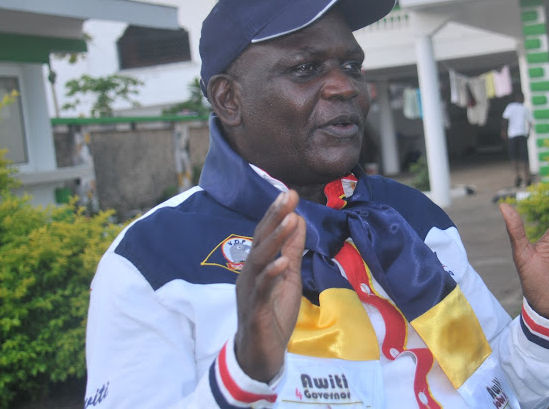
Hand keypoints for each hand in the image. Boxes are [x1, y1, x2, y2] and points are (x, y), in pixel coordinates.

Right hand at [234, 190, 305, 382]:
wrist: (260, 355)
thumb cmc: (273, 313)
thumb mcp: (289, 277)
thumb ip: (292, 250)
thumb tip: (298, 219)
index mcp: (258, 265)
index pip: (266, 234)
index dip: (276, 213)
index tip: (289, 193)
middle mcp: (250, 274)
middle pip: (260, 241)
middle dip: (274, 218)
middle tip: (287, 196)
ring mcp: (250, 291)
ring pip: (259, 261)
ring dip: (275, 240)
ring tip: (289, 221)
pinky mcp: (254, 311)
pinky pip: (261, 290)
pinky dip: (271, 275)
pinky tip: (281, 263)